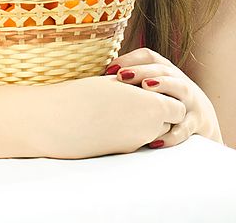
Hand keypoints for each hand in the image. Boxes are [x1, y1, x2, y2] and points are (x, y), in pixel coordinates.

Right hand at [39, 75, 185, 158]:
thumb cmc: (84, 94)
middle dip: (160, 112)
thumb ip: (137, 87)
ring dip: (146, 123)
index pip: (178, 107)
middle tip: (139, 98)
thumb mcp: (115, 83)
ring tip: (123, 109)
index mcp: (152, 106)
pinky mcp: (121, 153)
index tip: (150, 89)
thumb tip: (145, 88)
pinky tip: (111, 121)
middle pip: (169, 122)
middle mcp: (149, 129)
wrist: (57, 120)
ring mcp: (136, 143)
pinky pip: (137, 141)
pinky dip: (131, 131)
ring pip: (154, 134)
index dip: (167, 98)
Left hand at [105, 48, 222, 148]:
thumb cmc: (167, 102)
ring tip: (146, 87)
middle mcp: (179, 80)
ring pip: (180, 88)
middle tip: (122, 76)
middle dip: (142, 70)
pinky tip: (157, 140)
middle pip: (162, 69)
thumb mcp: (153, 88)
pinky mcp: (197, 122)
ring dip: (163, 85)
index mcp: (165, 70)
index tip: (110, 69)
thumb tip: (95, 84)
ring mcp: (190, 100)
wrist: (203, 120)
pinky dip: (173, 134)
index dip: (130, 59)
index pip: (149, 56)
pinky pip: (186, 126)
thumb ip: (131, 84)